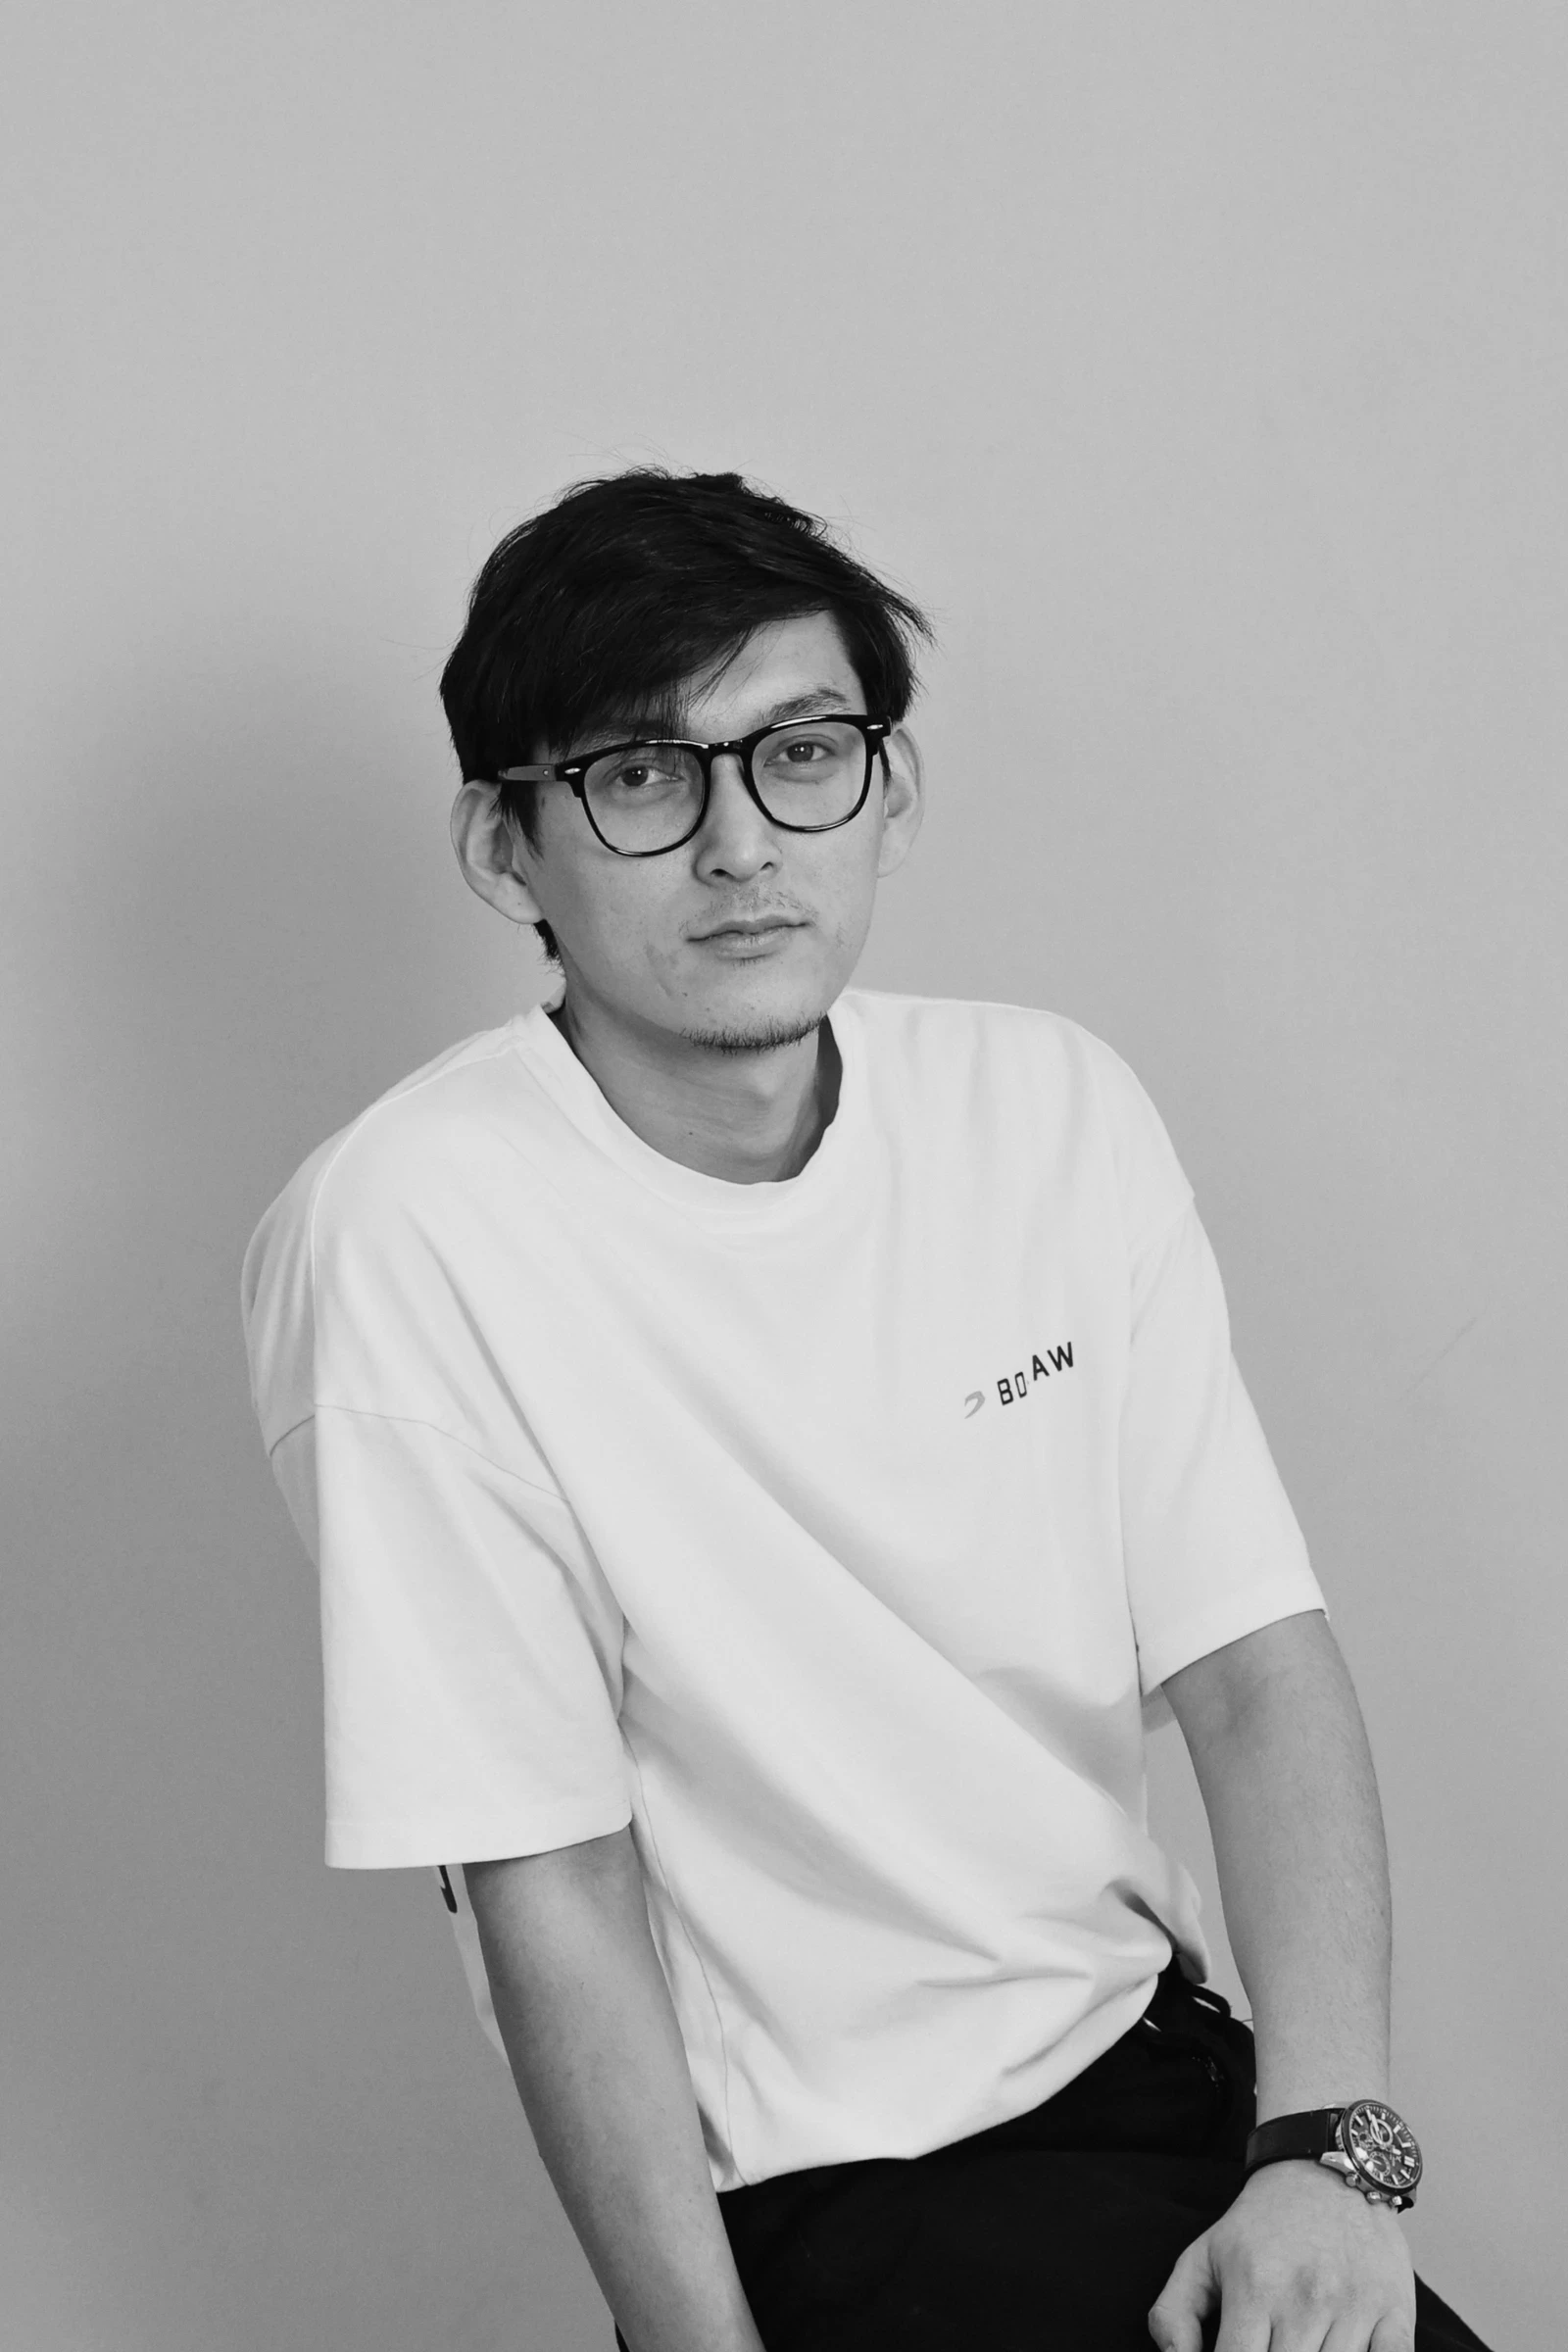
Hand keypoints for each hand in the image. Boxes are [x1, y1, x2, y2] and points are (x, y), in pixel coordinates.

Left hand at [1147, 2158, 1416, 2351]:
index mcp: (1254, 2288)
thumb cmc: (1258, 2226)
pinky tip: (1340, 2351)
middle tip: (1269, 2348)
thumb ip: (1173, 2317)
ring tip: (1299, 2346)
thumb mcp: (1201, 2257)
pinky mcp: (1396, 2312)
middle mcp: (1306, 2299)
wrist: (1323, 2169)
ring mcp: (1355, 2307)